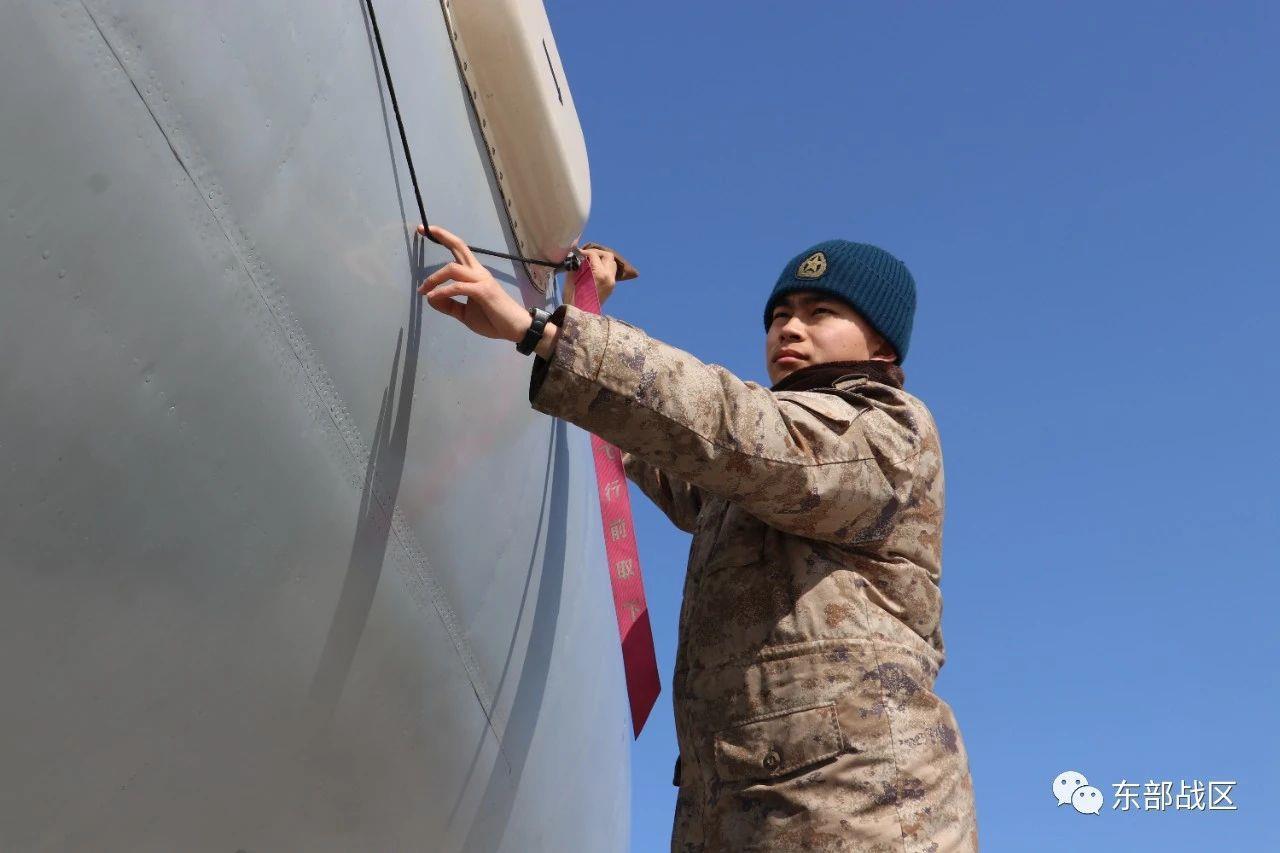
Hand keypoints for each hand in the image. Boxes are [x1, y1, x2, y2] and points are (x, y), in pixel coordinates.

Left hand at [417, 224, 530, 342]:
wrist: (515, 329)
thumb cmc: (493, 320)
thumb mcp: (465, 313)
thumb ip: (448, 304)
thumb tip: (430, 297)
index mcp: (475, 274)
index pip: (459, 251)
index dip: (444, 238)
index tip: (426, 231)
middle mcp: (478, 272)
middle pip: (459, 247)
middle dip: (441, 236)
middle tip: (421, 229)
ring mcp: (481, 280)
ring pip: (453, 268)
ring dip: (434, 278)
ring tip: (424, 290)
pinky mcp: (483, 291)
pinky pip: (458, 287)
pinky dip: (443, 291)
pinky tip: (433, 297)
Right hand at [565, 246, 620, 306]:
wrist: (581, 314)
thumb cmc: (573, 297)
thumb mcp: (572, 279)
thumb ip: (576, 265)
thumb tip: (578, 256)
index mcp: (600, 274)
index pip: (595, 255)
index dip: (586, 252)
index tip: (579, 253)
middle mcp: (609, 277)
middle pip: (608, 256)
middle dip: (597, 253)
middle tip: (587, 254)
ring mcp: (612, 282)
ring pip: (612, 263)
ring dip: (602, 259)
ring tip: (592, 260)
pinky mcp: (611, 287)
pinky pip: (611, 271)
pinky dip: (604, 267)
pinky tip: (595, 268)